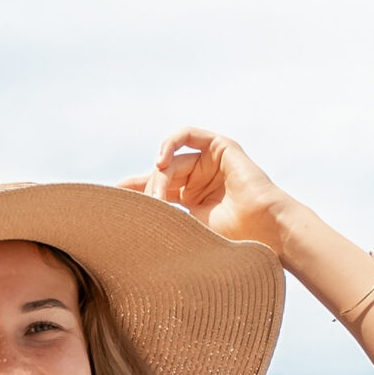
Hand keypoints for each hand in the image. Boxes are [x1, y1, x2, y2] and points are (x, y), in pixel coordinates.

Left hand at [124, 128, 295, 252]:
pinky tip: (161, 161)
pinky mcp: (221, 147)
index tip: (110, 199)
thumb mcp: (188, 230)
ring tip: (158, 195)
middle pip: (161, 176)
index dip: (133, 193)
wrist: (264, 229)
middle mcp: (199, 181)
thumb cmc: (232, 240)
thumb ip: (163, 221)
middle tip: (143, 209)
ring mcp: (210, 163)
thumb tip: (127, 226)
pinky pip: (188, 134)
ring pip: (172, 162)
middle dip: (148, 190)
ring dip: (160, 176)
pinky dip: (171, 142)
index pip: (156, 192)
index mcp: (191, 203)